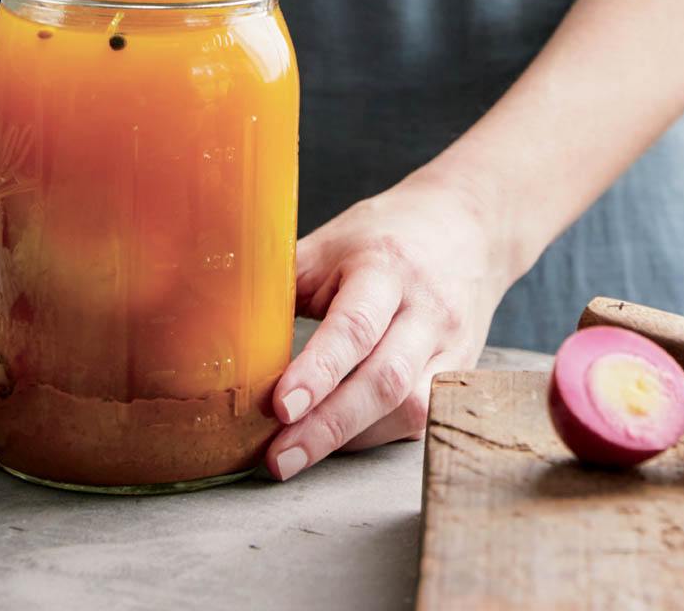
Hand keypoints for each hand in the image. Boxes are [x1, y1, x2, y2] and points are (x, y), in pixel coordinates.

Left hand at [264, 170, 507, 479]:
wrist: (470, 225)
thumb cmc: (387, 233)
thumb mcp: (334, 239)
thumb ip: (283, 276)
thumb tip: (213, 315)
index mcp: (388, 267)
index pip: (355, 326)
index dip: (317, 371)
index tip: (278, 407)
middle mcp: (427, 309)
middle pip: (384, 380)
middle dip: (328, 427)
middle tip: (278, 458)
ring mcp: (451, 345)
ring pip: (410, 409)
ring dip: (351, 440)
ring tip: (297, 456)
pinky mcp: (460, 371)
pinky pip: (421, 417)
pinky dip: (376, 436)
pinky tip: (339, 442)